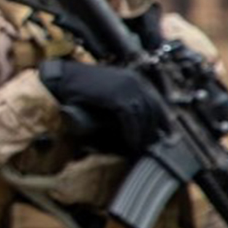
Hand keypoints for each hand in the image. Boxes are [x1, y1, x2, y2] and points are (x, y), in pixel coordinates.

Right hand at [39, 59, 165, 155]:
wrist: (61, 79)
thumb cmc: (81, 89)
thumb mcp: (107, 94)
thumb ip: (122, 104)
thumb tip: (137, 124)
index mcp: (133, 79)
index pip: (155, 101)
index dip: (162, 120)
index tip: (165, 135)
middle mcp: (133, 80)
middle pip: (153, 109)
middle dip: (156, 129)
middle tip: (156, 147)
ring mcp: (126, 87)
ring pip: (144, 115)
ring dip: (144, 134)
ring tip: (142, 148)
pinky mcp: (116, 96)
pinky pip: (131, 118)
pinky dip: (133, 132)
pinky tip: (132, 143)